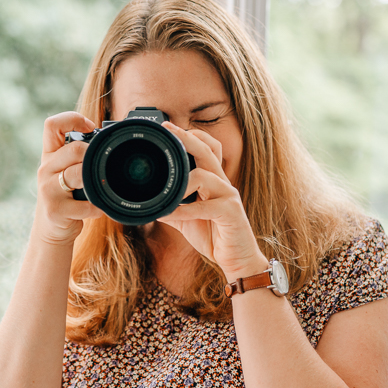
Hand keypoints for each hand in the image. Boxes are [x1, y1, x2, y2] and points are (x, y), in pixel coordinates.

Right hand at [34, 112, 105, 245]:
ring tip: (97, 188)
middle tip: (97, 165)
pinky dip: (97, 208)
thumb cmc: (65, 197)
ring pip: (77, 174)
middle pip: (73, 149)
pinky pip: (85, 204)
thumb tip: (106, 140)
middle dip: (91, 155)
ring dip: (93, 180)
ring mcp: (48, 189)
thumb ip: (78, 156)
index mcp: (50, 155)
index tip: (90, 128)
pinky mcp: (56, 210)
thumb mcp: (65, 172)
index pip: (52, 125)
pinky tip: (97, 209)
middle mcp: (45, 169)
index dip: (73, 120)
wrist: (51, 230)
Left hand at [156, 122, 268, 279]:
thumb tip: (151, 205)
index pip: (207, 149)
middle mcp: (223, 183)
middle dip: (187, 138)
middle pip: (208, 151)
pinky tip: (171, 215)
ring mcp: (229, 196)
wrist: (236, 260)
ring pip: (204, 175)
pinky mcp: (231, 213)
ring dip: (181, 184)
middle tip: (169, 130)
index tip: (169, 128)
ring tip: (166, 195)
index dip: (190, 136)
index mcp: (213, 181)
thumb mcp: (188, 220)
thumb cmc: (214, 236)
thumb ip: (173, 209)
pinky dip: (185, 211)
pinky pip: (206, 207)